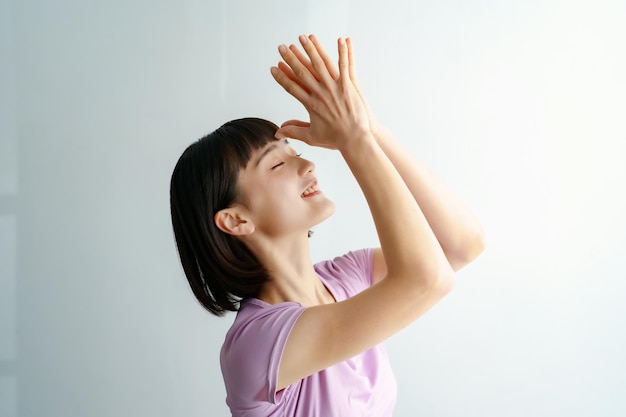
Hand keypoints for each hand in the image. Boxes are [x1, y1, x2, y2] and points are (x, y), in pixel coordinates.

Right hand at [270, 35, 370, 150]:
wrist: (355, 140)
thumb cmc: (334, 139)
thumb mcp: (311, 137)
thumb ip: (294, 131)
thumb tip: (278, 132)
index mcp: (310, 104)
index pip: (292, 87)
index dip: (281, 77)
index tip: (274, 68)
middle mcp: (320, 94)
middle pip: (302, 72)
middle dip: (291, 58)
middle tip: (282, 47)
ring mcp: (335, 88)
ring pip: (321, 64)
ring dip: (312, 49)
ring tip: (303, 37)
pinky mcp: (348, 86)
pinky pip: (345, 65)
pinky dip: (343, 52)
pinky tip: (340, 40)